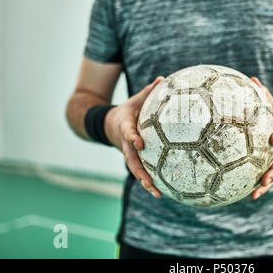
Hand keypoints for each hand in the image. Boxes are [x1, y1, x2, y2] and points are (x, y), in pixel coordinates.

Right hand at [104, 76, 164, 197]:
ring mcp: (128, 153)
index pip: (128, 133)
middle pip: (131, 160)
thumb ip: (148, 91)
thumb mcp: (135, 100)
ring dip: (145, 182)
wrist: (109, 124)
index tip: (139, 143)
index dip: (132, 138)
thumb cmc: (128, 111)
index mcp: (125, 127)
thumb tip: (163, 79)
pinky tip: (161, 191)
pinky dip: (149, 181)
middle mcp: (125, 144)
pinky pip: (141, 171)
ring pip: (135, 170)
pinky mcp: (133, 159)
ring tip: (158, 193)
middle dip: (139, 171)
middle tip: (150, 182)